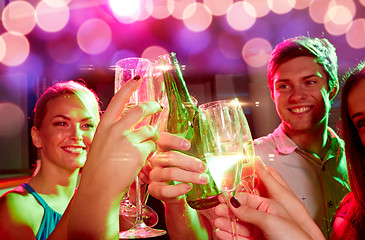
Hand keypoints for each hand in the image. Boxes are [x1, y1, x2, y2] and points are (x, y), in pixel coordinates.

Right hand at [80, 78, 161, 194]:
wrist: (99, 189)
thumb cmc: (97, 170)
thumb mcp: (98, 145)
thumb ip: (110, 133)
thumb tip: (122, 124)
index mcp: (104, 126)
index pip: (118, 100)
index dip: (130, 87)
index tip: (138, 79)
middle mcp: (116, 129)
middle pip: (141, 110)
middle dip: (153, 107)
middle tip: (158, 107)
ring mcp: (128, 140)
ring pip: (150, 130)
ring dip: (153, 137)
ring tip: (147, 147)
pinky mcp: (139, 152)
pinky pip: (152, 147)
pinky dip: (150, 152)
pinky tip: (142, 161)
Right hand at [148, 132, 208, 203]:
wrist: (174, 194)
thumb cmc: (181, 174)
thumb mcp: (184, 162)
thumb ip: (191, 157)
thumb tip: (210, 155)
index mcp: (162, 150)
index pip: (163, 139)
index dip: (173, 140)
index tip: (188, 145)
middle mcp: (156, 161)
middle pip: (170, 158)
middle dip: (190, 163)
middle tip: (203, 167)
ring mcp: (154, 175)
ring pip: (170, 173)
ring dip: (189, 176)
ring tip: (203, 179)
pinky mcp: (154, 190)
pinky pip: (166, 190)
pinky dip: (179, 188)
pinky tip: (188, 187)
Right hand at [213, 157, 323, 239]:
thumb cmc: (294, 237)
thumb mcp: (271, 218)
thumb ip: (251, 209)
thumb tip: (235, 199)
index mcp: (270, 205)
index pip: (248, 196)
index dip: (235, 195)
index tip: (223, 195)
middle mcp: (264, 216)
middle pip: (241, 210)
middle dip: (228, 209)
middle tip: (217, 208)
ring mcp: (259, 229)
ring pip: (239, 224)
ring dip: (227, 222)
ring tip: (217, 221)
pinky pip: (240, 236)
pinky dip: (229, 234)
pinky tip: (221, 232)